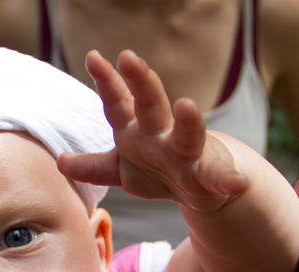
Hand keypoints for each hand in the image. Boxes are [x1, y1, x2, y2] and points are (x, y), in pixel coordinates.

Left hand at [58, 49, 248, 212]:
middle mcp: (162, 134)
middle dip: (140, 82)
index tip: (93, 57)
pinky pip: (219, 177)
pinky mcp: (209, 175)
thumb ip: (94, 166)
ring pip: (188, 134)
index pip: (118, 102)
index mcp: (137, 130)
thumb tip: (60, 162)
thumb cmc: (157, 170)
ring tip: (188, 105)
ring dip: (189, 121)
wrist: (199, 188)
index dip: (107, 81)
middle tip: (128, 58)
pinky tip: (237, 182)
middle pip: (150, 104)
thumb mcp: (121, 169)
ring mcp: (187, 153)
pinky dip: (229, 180)